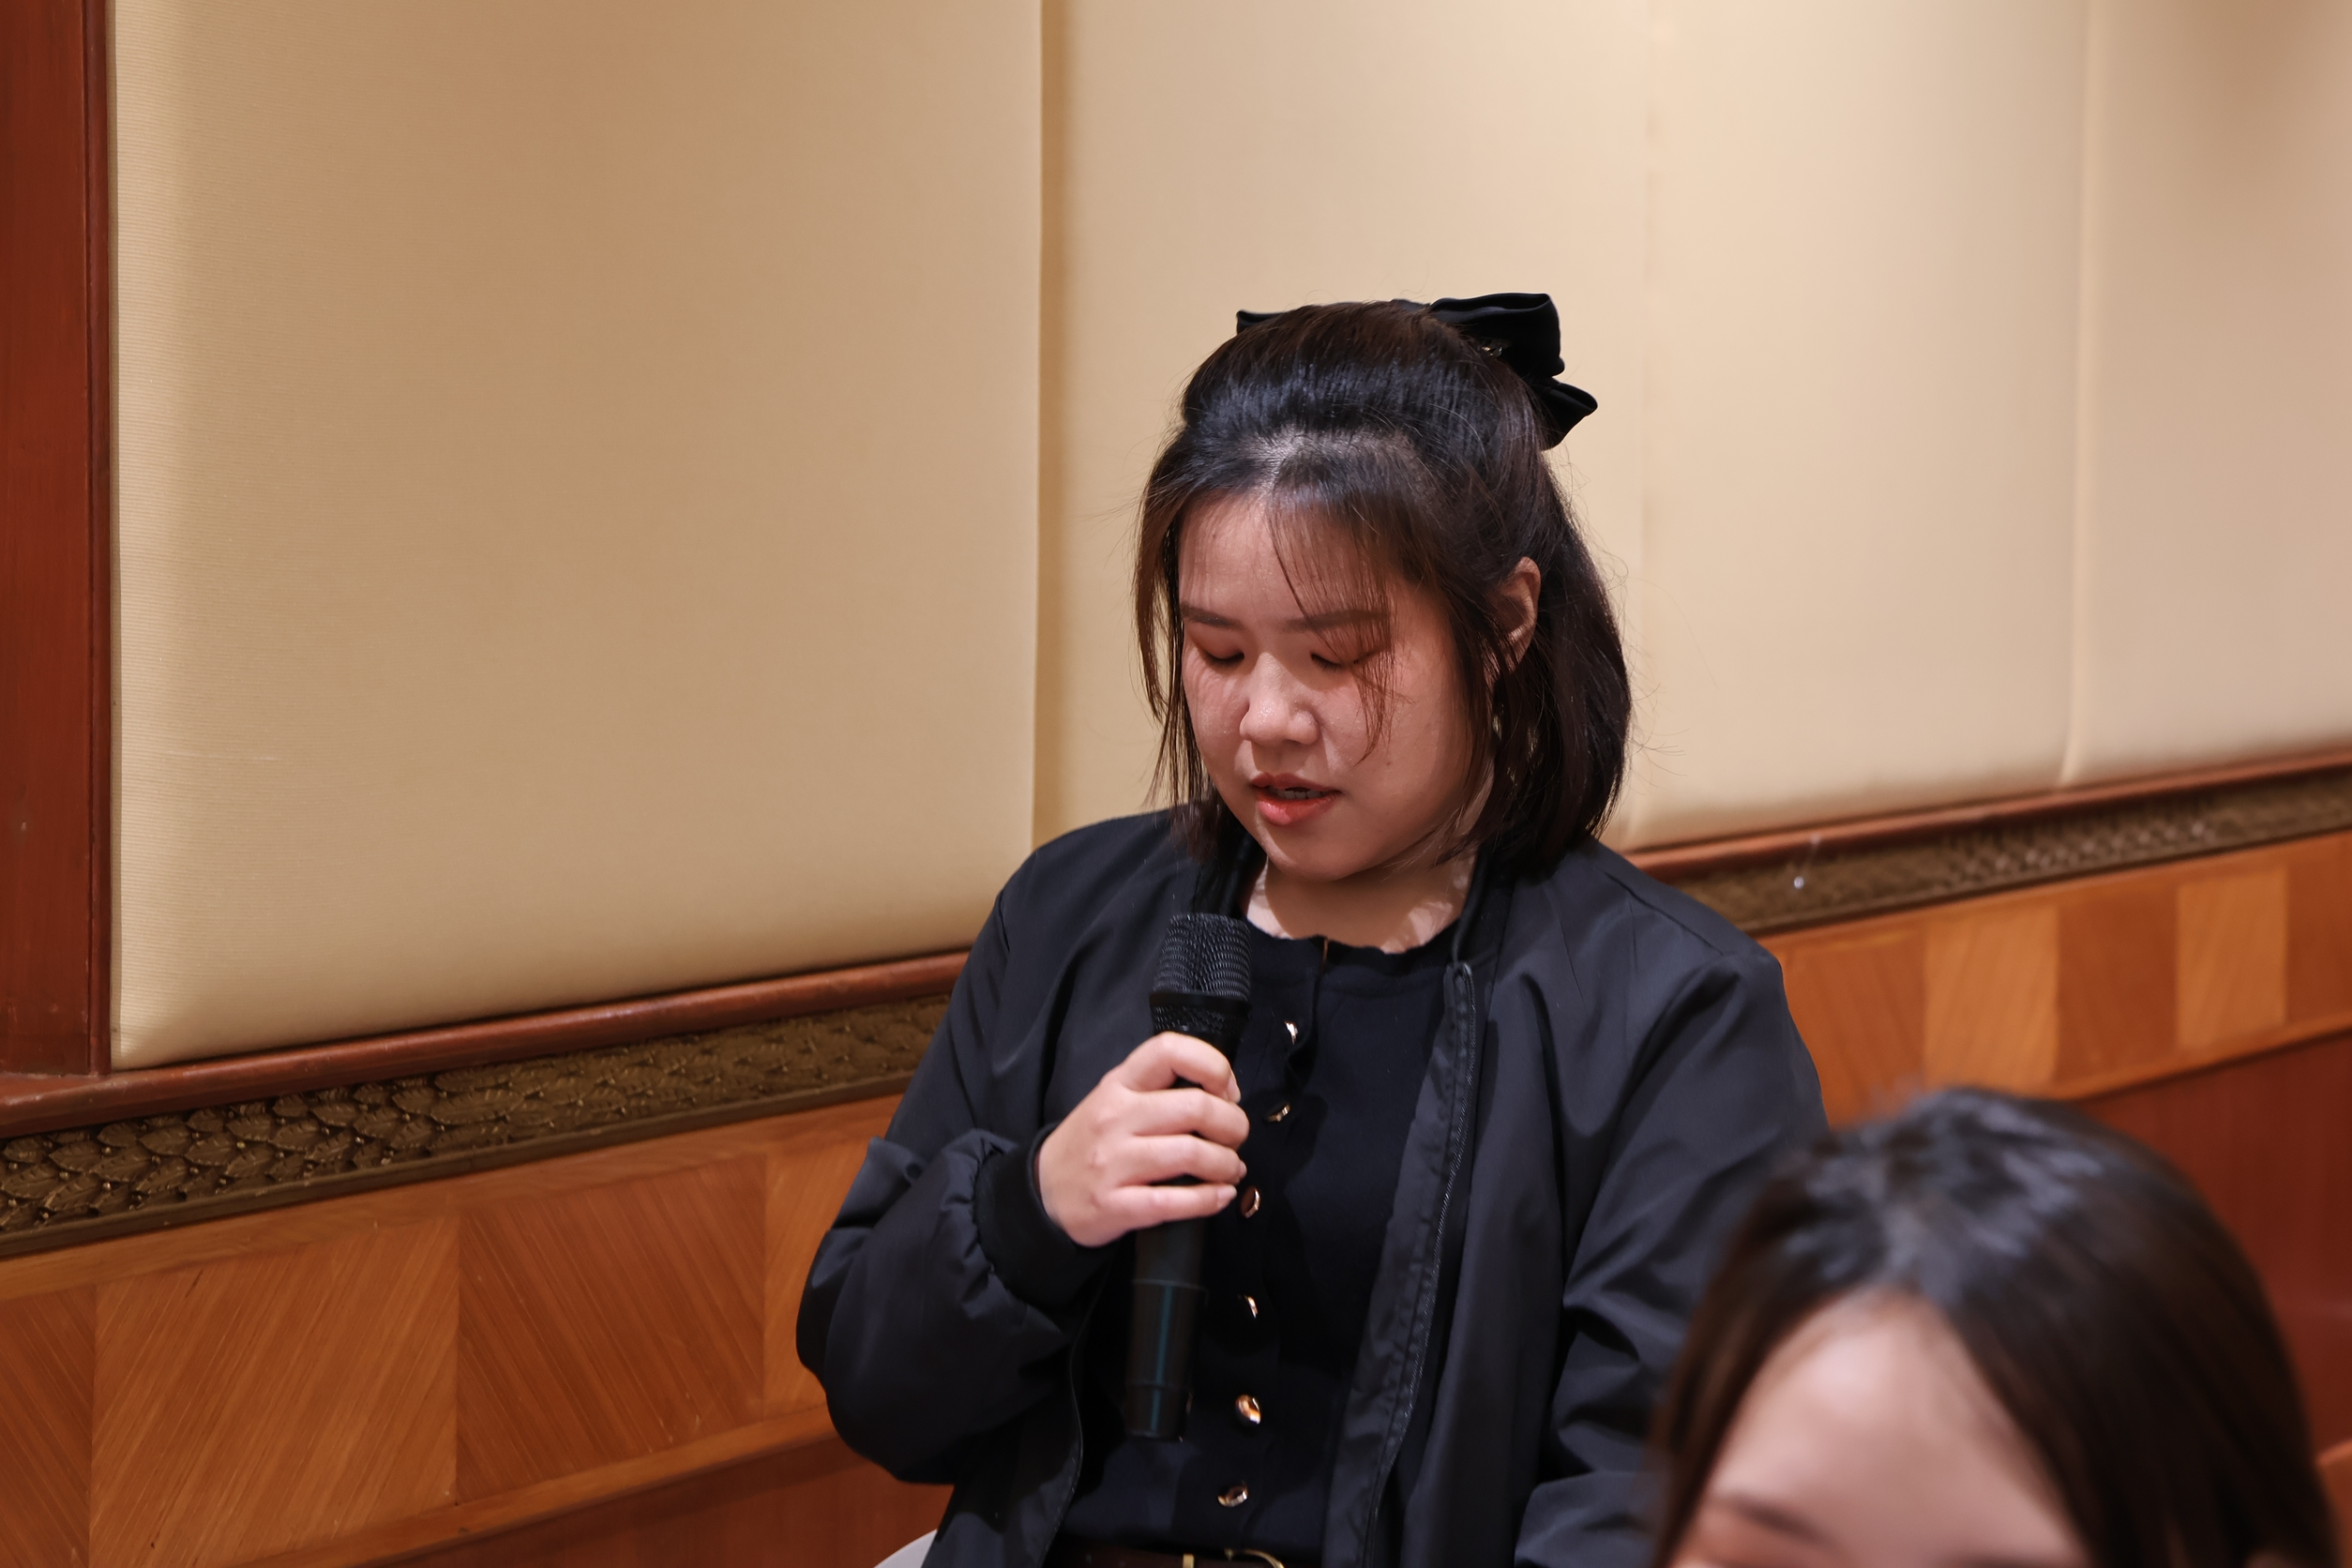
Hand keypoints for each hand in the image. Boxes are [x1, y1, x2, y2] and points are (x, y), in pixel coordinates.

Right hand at [1036, 1033, 1250, 1248]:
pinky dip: (1210, 1200)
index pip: (1169, 1050)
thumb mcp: (1115, 1099)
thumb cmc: (1091, 1142)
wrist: (1042, 1192)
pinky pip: (1175, 1202)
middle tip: (1236, 1138)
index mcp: (1119, 1084)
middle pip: (1196, 1107)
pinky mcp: (1115, 1205)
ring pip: (1191, 1154)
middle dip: (1233, 1125)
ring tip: (1230, 1169)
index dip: (1212, 1065)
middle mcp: (1115, 1118)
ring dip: (1226, 1164)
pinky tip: (1220, 1196)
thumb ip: (1159, 1090)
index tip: (1226, 1090)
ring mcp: (1113, 1163)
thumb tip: (1224, 1095)